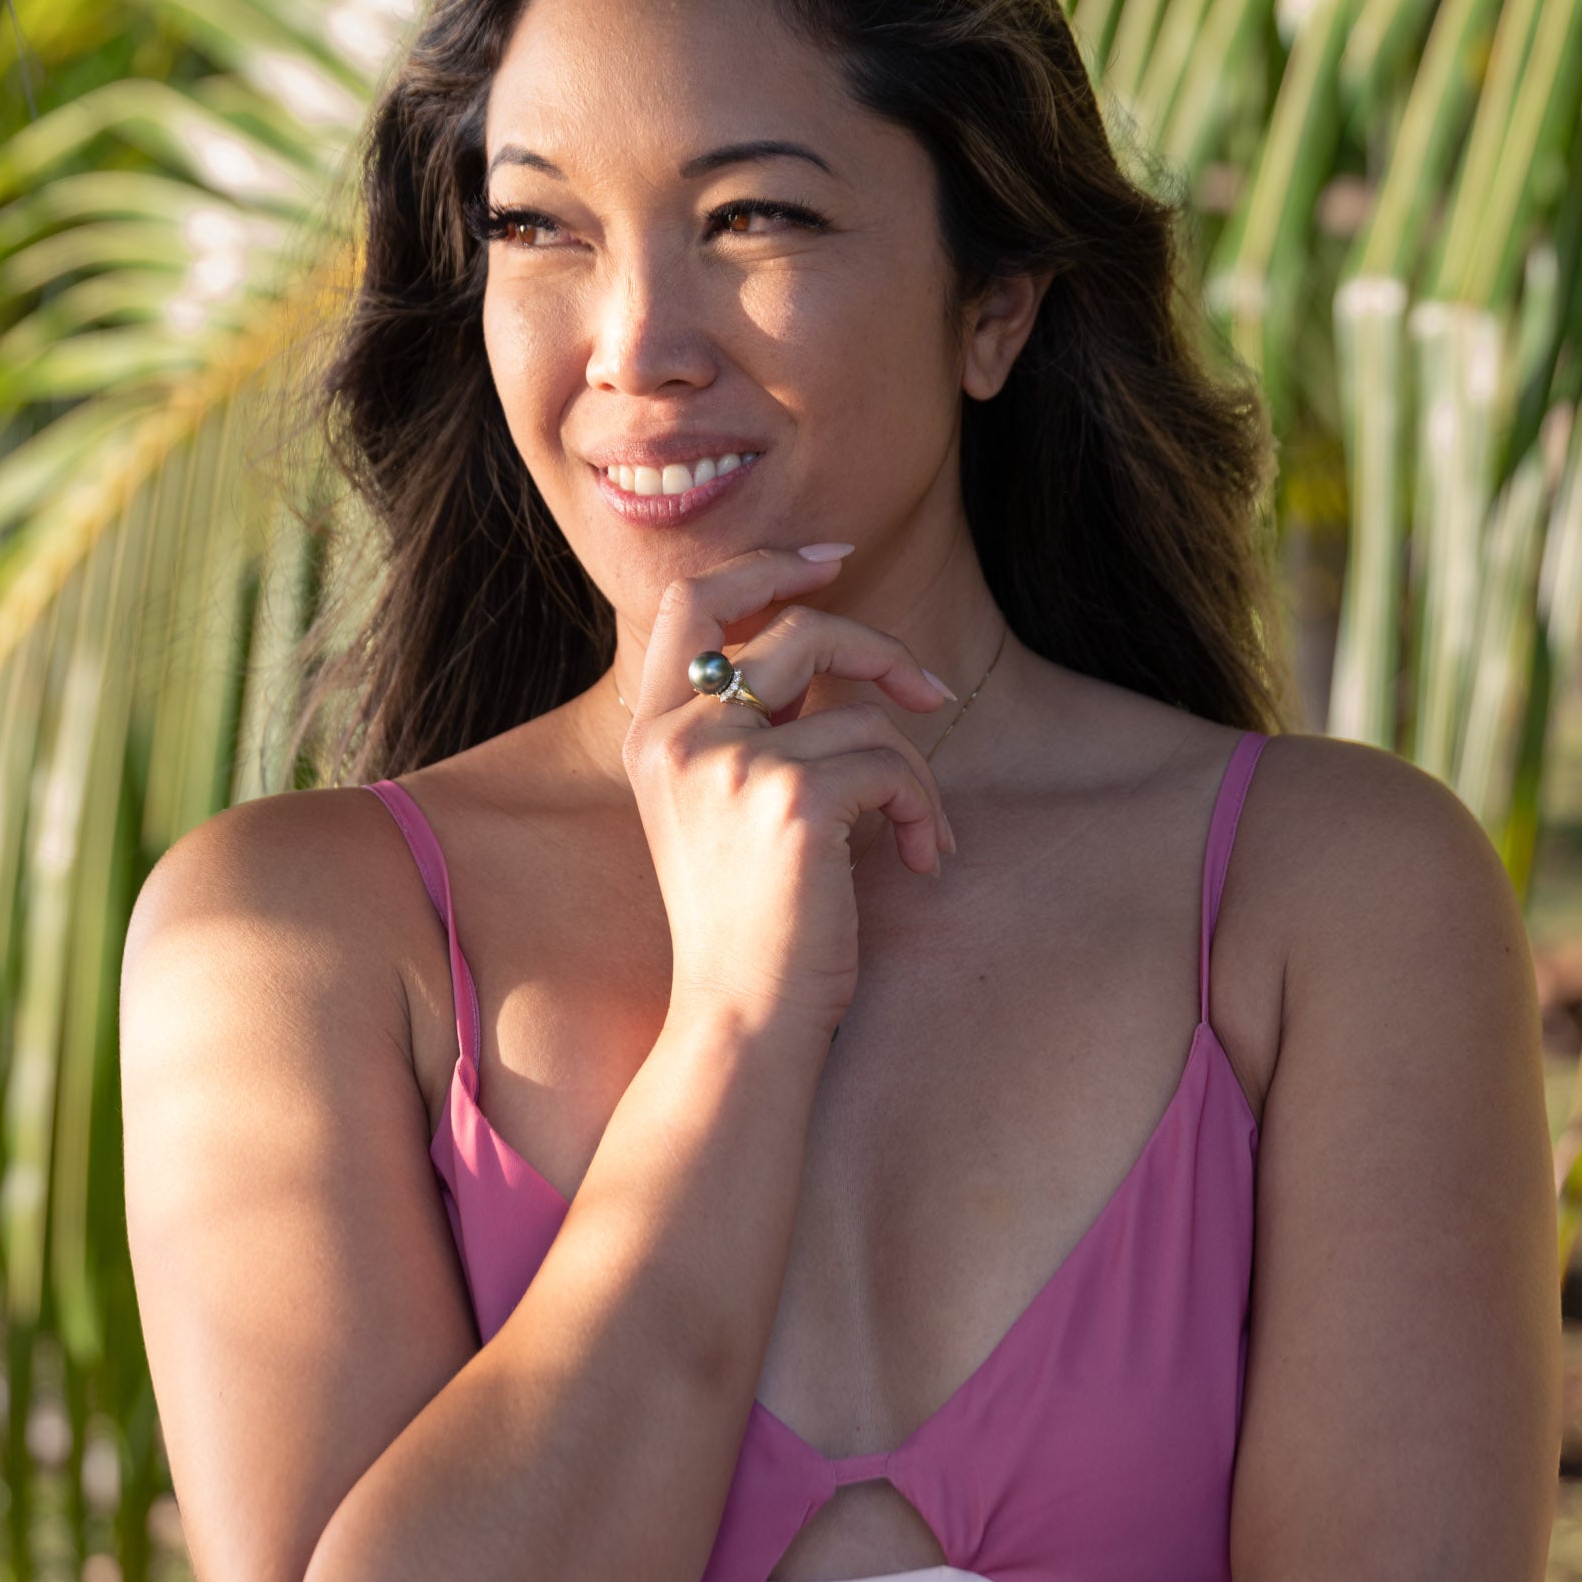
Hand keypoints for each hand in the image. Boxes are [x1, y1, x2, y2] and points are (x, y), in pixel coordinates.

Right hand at [621, 545, 957, 1041]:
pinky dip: (922, 811)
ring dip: (910, 773)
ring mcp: (733, 764)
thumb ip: (747, 730)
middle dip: (880, 649)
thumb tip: (832, 655)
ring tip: (916, 834)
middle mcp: (681, 735)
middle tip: (929, 689)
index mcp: (652, 732)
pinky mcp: (794, 800)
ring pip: (864, 714)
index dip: (767, 565)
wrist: (740, 1021)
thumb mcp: (719, 810)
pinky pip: (891, 766)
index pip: (692, 599)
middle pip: (798, 629)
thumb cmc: (744, 925)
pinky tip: (919, 859)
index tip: (832, 561)